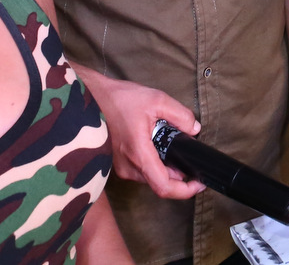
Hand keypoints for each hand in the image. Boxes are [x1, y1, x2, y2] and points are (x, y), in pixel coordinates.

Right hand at [85, 74, 204, 199]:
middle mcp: (128, 167)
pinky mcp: (117, 163)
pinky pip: (140, 170)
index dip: (185, 190)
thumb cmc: (118, 99)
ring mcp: (120, 167)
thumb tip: (194, 129)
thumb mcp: (156, 100)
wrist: (89, 98)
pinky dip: (153, 163)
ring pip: (150, 176)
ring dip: (165, 167)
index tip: (199, 183)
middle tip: (189, 156)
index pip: (164, 187)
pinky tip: (157, 145)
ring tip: (172, 146)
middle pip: (159, 182)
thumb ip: (180, 115)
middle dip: (178, 174)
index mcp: (138, 154)